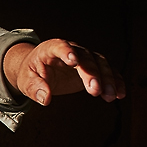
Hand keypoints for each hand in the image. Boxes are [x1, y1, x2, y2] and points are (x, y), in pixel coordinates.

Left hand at [4, 39, 125, 105]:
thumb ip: (35, 89)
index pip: (59, 46)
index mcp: (50, 49)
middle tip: (94, 90)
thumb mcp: (26, 81)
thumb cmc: (30, 73)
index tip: (73, 60)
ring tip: (111, 96)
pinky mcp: (93, 67)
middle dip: (91, 73)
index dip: (66, 52)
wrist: (38, 70)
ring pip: (100, 64)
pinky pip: (107, 71)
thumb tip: (45, 99)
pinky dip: (115, 81)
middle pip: (85, 58)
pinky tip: (119, 94)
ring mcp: (84, 57)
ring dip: (107, 79)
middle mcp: (71, 50)